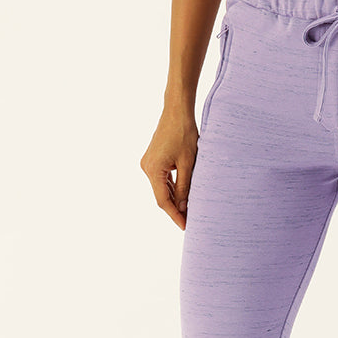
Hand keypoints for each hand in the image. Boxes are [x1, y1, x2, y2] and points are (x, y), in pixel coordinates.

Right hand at [140, 108, 199, 230]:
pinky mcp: (153, 159)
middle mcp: (146, 168)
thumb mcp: (188, 163)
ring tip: (189, 210)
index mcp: (153, 170)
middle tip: (190, 221)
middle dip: (175, 208)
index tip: (185, 226)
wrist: (177, 111)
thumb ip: (185, 187)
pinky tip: (183, 194)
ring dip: (174, 198)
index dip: (175, 215)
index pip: (163, 201)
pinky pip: (162, 178)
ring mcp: (148, 163)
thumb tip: (184, 208)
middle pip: (161, 195)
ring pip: (162, 187)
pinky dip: (172, 187)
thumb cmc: (184, 134)